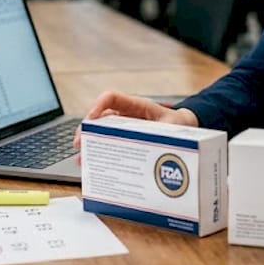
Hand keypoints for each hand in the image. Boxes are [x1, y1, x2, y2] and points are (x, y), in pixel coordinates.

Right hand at [72, 91, 197, 151]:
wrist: (184, 128)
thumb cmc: (177, 124)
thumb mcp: (172, 127)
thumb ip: (165, 133)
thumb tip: (159, 146)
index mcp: (136, 106)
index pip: (111, 98)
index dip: (97, 106)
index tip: (90, 120)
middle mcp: (125, 115)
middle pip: (99, 117)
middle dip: (86, 130)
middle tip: (78, 144)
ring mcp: (123, 127)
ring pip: (100, 133)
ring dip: (89, 145)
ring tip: (81, 160)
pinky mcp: (123, 140)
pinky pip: (107, 144)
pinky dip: (98, 155)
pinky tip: (92, 166)